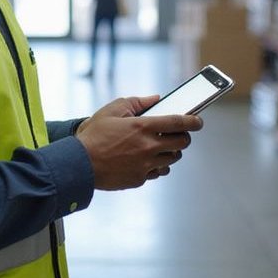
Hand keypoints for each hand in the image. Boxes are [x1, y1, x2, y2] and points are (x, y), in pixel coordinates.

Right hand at [75, 96, 203, 190]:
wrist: (79, 164)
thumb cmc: (94, 136)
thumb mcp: (112, 110)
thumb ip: (136, 102)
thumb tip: (155, 99)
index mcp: (143, 127)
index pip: (179, 123)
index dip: (193, 121)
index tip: (198, 121)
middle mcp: (148, 147)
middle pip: (182, 143)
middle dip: (184, 137)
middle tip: (177, 134)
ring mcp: (146, 165)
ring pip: (172, 159)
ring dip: (171, 151)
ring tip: (159, 146)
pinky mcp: (140, 179)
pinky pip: (158, 172)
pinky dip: (157, 165)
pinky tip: (146, 159)